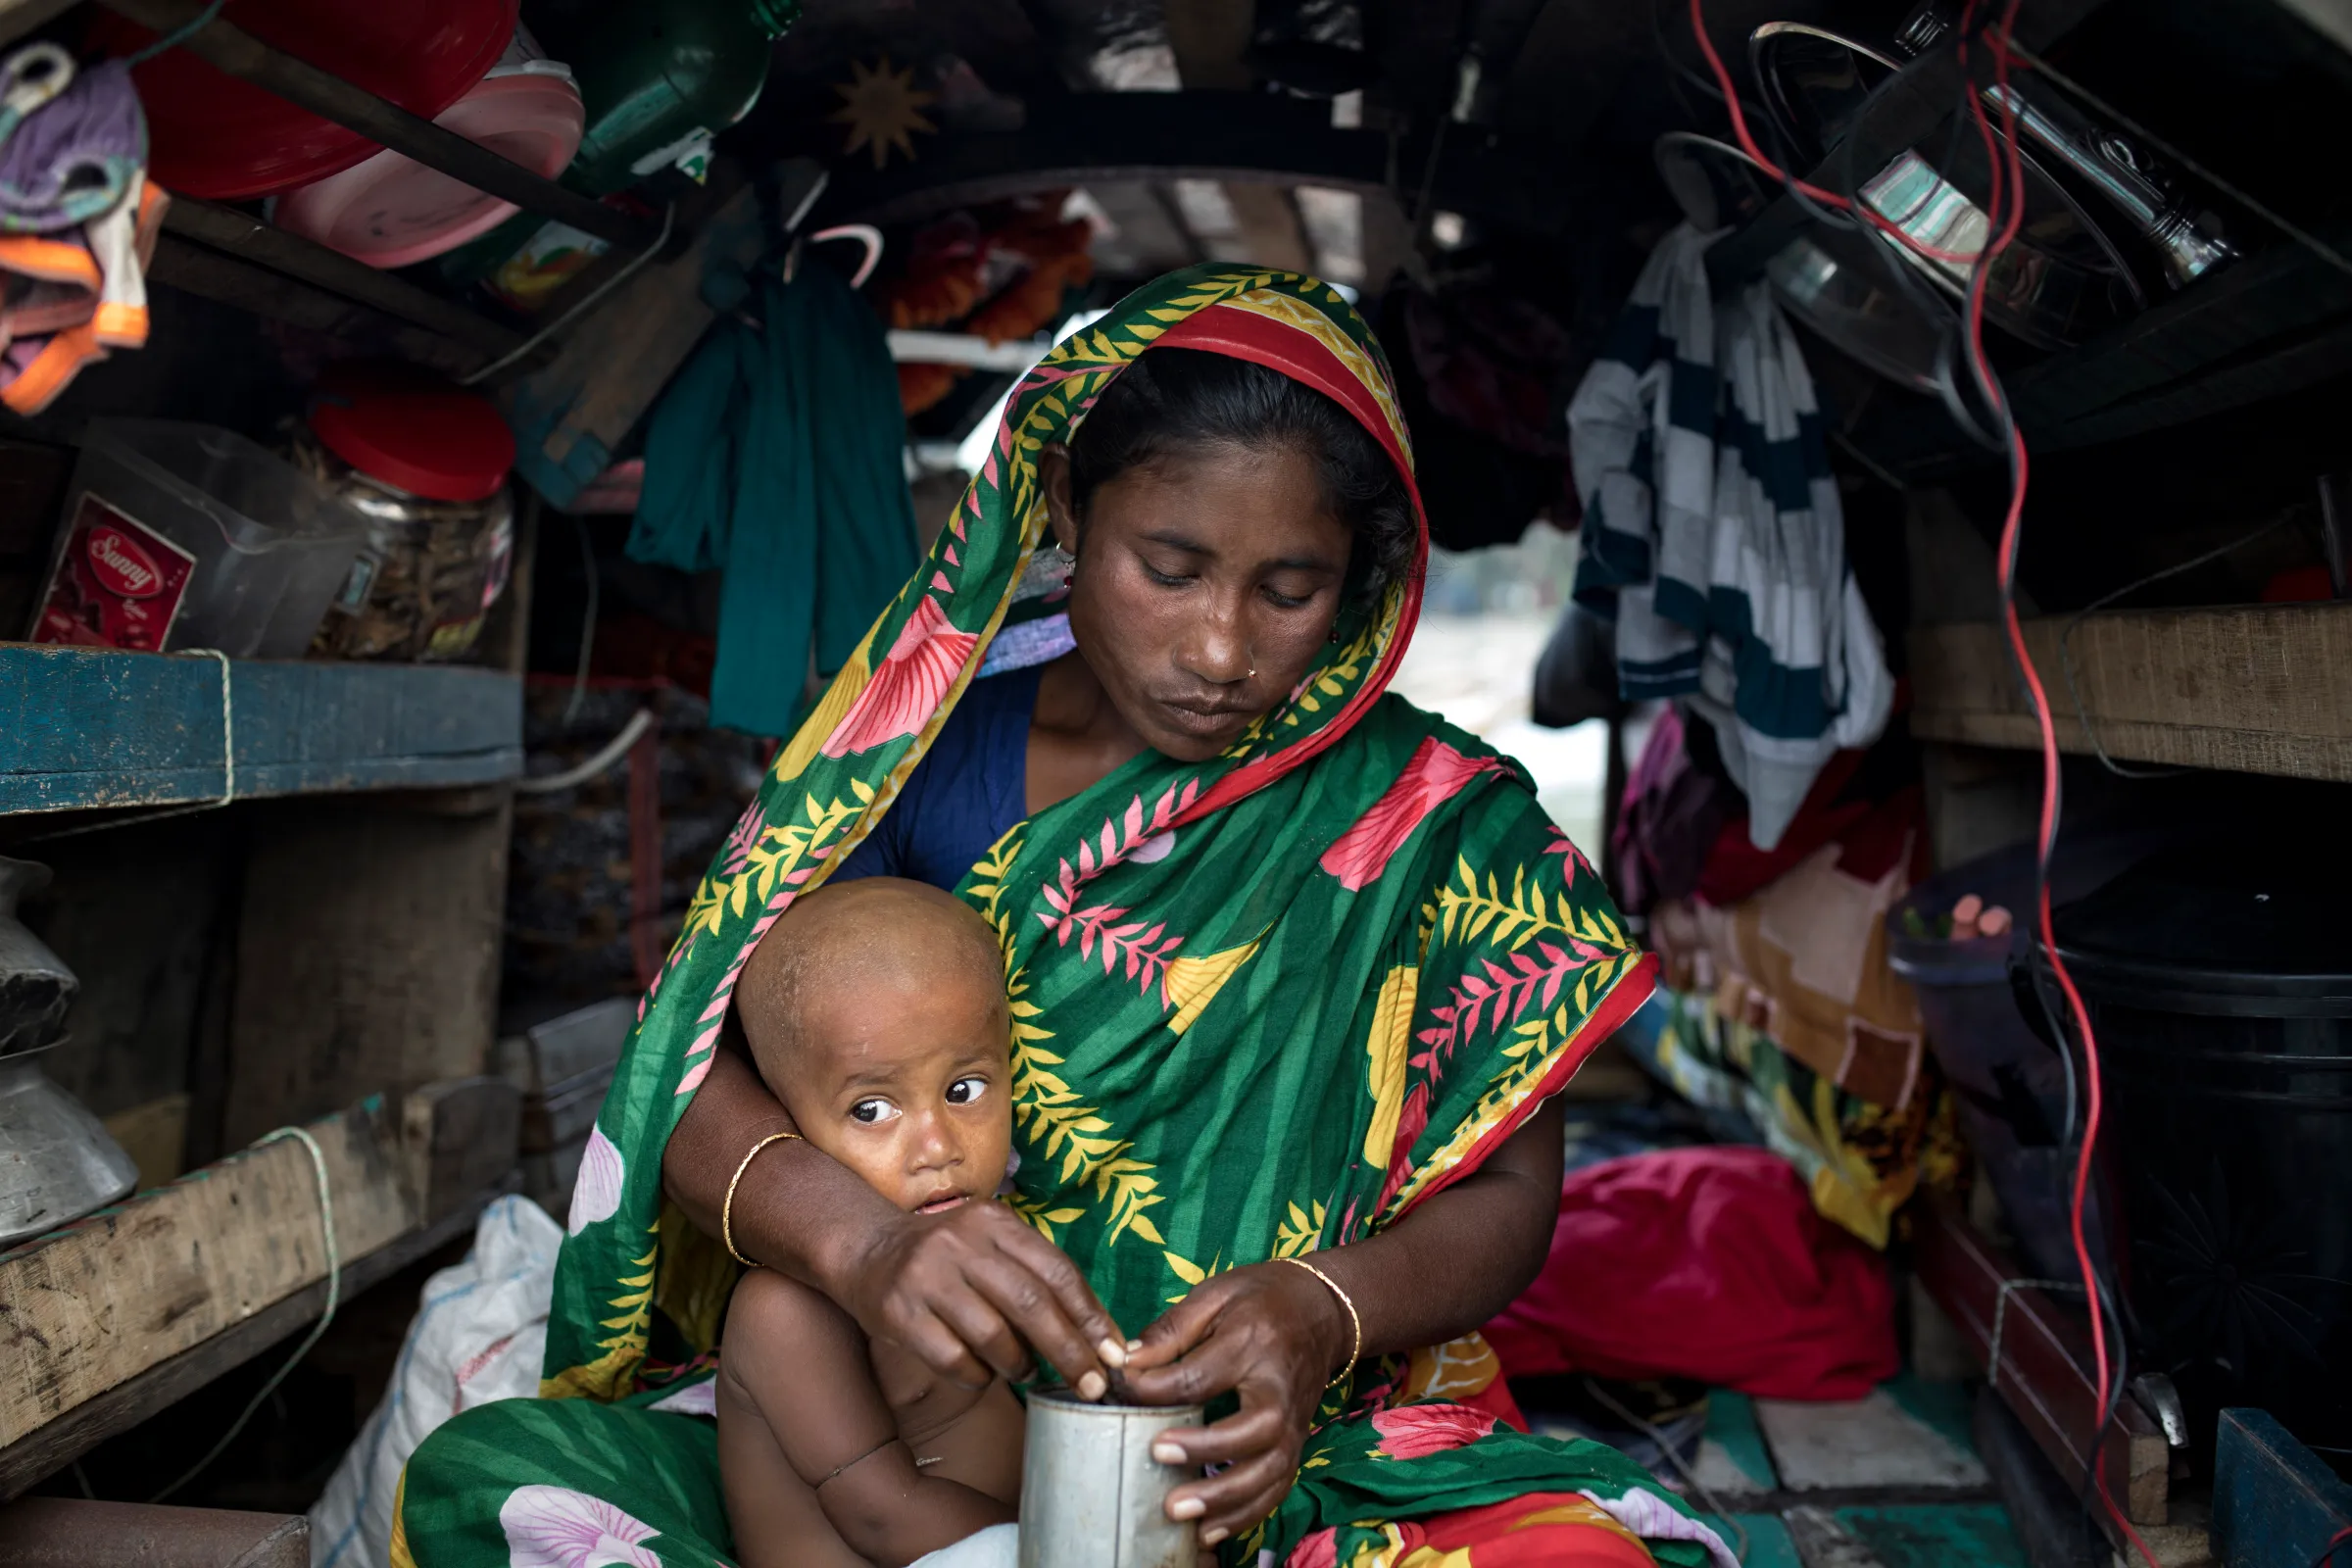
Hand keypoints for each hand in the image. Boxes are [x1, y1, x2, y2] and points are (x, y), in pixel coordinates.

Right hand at [835, 1199, 1126, 1397]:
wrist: (863, 1248)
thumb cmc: (946, 1256)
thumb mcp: (990, 1243)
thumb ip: (1035, 1275)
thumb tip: (1098, 1336)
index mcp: (993, 1221)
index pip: (1056, 1269)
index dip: (1091, 1315)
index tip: (1115, 1353)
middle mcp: (960, 1242)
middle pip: (1031, 1303)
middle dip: (1070, 1351)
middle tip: (1092, 1385)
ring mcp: (926, 1277)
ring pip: (993, 1336)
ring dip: (1021, 1365)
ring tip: (1027, 1371)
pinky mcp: (898, 1313)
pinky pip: (955, 1360)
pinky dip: (979, 1375)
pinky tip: (982, 1371)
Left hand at [1114, 1262, 1351, 1549]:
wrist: (1324, 1311)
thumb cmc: (1262, 1298)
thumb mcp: (1215, 1294)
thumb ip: (1171, 1330)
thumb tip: (1124, 1362)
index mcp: (1252, 1344)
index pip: (1199, 1376)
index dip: (1153, 1388)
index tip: (1118, 1390)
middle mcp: (1278, 1388)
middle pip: (1252, 1431)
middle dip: (1205, 1450)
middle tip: (1156, 1454)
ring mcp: (1293, 1422)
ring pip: (1269, 1471)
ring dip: (1225, 1499)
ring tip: (1178, 1512)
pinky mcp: (1297, 1443)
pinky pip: (1278, 1487)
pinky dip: (1247, 1515)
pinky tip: (1210, 1531)